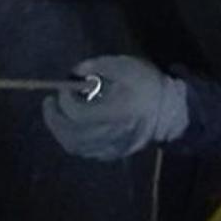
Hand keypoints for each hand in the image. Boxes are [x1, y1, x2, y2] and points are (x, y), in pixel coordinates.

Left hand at [42, 55, 188, 159]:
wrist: (171, 111)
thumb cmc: (148, 86)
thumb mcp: (126, 67)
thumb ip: (99, 66)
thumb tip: (75, 71)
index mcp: (115, 114)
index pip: (79, 115)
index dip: (65, 102)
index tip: (64, 87)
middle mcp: (110, 135)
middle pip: (71, 136)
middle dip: (54, 119)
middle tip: (49, 103)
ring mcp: (111, 148)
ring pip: (75, 147)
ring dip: (61, 131)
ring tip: (58, 114)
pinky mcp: (113, 153)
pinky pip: (85, 151)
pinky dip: (73, 139)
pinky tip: (73, 126)